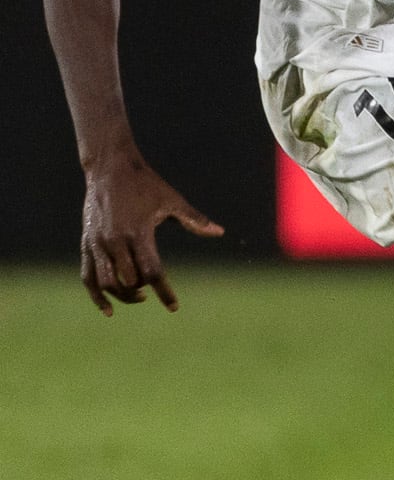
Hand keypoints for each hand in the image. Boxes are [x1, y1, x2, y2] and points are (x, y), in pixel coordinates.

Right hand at [80, 157, 221, 313]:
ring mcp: (97, 243)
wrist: (109, 169)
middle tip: (154, 290)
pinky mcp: (86, 243)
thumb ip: (195, 220)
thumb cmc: (145, 184)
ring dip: (123, 296)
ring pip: (107, 283)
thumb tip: (220, 232)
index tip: (173, 306)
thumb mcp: (172, 200)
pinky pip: (88, 276)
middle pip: (129, 281)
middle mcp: (115, 241)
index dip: (164, 291)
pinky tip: (108, 310)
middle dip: (143, 290)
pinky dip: (96, 295)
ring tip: (139, 297)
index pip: (152, 272)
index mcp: (138, 232)